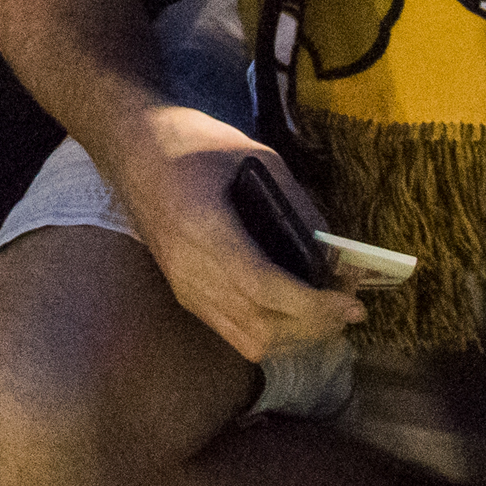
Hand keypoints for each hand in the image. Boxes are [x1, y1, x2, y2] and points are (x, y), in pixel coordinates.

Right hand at [115, 113, 368, 362]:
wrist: (133, 149)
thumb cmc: (193, 143)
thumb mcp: (256, 157)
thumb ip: (297, 205)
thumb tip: (335, 252)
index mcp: (205, 230)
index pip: (264, 289)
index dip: (314, 305)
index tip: (353, 304)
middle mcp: (191, 271)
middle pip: (261, 328)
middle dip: (315, 327)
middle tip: (349, 308)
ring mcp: (184, 288)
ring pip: (248, 342)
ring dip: (296, 338)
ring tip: (328, 314)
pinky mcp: (184, 295)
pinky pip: (233, 333)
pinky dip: (273, 334)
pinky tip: (296, 314)